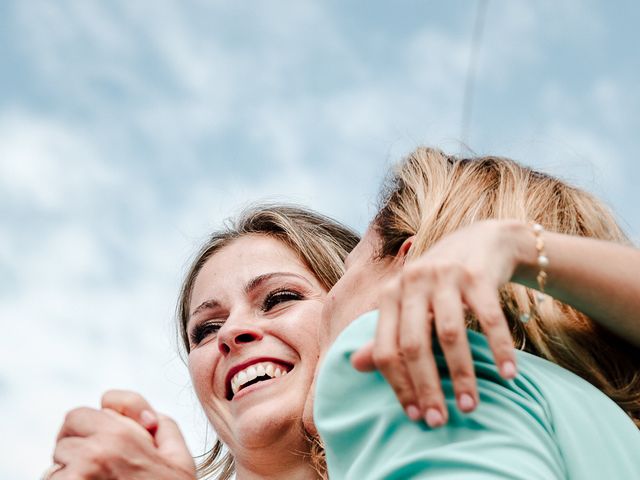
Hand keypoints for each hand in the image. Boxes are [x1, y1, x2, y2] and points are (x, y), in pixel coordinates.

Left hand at [51, 391, 195, 478]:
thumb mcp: (180, 459)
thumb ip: (164, 426)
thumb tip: (144, 417)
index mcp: (122, 434)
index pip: (79, 415)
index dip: (88, 427)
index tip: (99, 442)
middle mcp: (96, 452)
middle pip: (64, 438)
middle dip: (75, 448)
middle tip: (95, 468)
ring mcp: (78, 476)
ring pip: (54, 466)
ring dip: (69, 474)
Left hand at [352, 220, 524, 426]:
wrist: (482, 241)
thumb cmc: (439, 284)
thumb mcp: (409, 305)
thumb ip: (385, 334)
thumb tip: (354, 365)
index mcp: (390, 294)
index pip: (386, 348)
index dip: (398, 385)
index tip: (415, 415)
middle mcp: (413, 282)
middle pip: (414, 344)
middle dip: (426, 386)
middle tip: (439, 421)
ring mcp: (445, 276)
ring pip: (450, 334)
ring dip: (461, 375)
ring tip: (470, 406)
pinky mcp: (477, 274)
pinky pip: (489, 319)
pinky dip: (499, 349)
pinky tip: (507, 375)